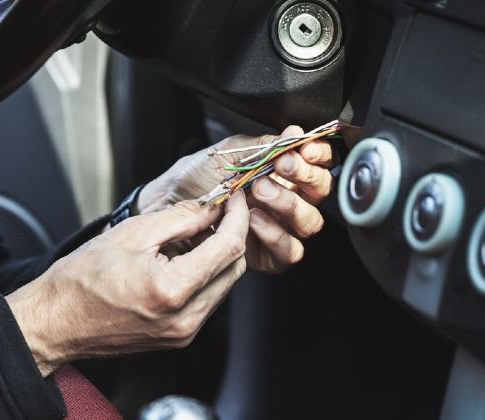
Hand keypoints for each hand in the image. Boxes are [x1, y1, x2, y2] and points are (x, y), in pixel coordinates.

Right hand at [7, 193, 249, 375]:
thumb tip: (211, 208)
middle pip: (234, 268)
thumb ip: (180, 218)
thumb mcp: (132, 233)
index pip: (229, 247)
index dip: (237, 217)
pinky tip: (182, 260)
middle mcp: (185, 318)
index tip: (234, 198)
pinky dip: (204, 276)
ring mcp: (183, 332)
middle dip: (232, 235)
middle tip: (217, 211)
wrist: (57, 321)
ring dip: (218, 256)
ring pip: (223, 285)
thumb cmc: (81, 280)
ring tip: (194, 234)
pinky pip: (207, 301)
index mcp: (173, 290)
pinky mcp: (178, 337)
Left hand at [136, 125, 335, 273]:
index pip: (317, 164)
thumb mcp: (228, 154)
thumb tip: (293, 133)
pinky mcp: (267, 256)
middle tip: (281, 165)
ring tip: (260, 191)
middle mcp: (285, 201)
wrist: (164, 206)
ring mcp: (278, 229)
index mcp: (282, 174)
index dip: (318, 155)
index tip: (306, 147)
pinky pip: (288, 251)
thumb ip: (264, 145)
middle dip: (305, 176)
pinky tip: (254, 219)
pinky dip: (275, 234)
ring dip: (288, 204)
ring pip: (308, 223)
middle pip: (319, 193)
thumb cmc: (193, 179)